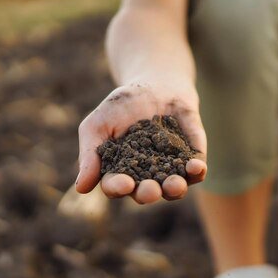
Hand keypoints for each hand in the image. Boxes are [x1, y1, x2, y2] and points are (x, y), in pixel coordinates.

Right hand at [75, 78, 206, 203]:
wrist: (156, 83)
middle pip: (146, 193)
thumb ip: (90, 154)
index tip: (123, 184)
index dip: (118, 187)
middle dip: (148, 193)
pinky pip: (196, 170)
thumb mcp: (98, 123)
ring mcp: (171, 169)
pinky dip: (196, 171)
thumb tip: (80, 188)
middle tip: (150, 190)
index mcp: (120, 172)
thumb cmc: (121, 106)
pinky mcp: (193, 157)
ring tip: (175, 185)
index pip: (116, 186)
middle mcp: (146, 177)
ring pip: (173, 188)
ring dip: (174, 189)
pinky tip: (196, 167)